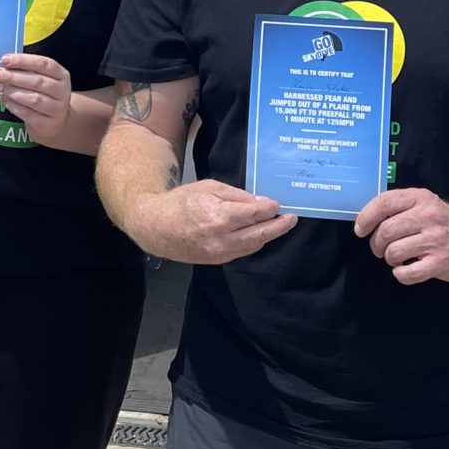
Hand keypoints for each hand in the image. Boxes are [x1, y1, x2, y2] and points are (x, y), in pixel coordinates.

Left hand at [0, 52, 71, 145]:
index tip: (4, 60)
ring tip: (0, 88)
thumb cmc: (44, 95)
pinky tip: (5, 100)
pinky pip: (28, 114)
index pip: (43, 64)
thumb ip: (25, 72)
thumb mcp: (40, 79)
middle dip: (14, 76)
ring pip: (34, 99)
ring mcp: (57, 109)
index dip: (23, 61)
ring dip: (13, 92)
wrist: (54, 122)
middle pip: (38, 81)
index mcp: (61, 75)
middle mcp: (62, 91)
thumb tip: (3, 68)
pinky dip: (14, 106)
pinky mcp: (47, 124)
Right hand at [132, 179, 296, 265]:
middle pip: (260, 234)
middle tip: (292, 220)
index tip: (277, 204)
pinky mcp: (216, 261)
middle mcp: (222, 238)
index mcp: (220, 216)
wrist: (156, 227)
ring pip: (253, 245)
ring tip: (279, 226)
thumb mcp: (209, 187)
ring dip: (268, 236)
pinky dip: (253, 242)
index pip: (256, 213)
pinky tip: (259, 235)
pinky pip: (242, 252)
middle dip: (279, 226)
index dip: (270, 208)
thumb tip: (259, 203)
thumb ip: (236, 196)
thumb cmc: (181, 202)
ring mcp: (219, 253)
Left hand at [354, 187, 448, 284]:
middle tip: (382, 248)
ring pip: (393, 252)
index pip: (384, 203)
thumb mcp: (423, 204)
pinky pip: (407, 273)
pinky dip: (401, 274)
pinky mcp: (441, 262)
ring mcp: (436, 239)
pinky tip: (406, 269)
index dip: (366, 218)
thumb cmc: (442, 222)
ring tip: (398, 257)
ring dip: (390, 259)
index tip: (360, 230)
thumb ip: (399, 206)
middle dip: (377, 244)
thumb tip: (365, 219)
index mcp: (420, 198)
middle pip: (386, 231)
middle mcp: (429, 216)